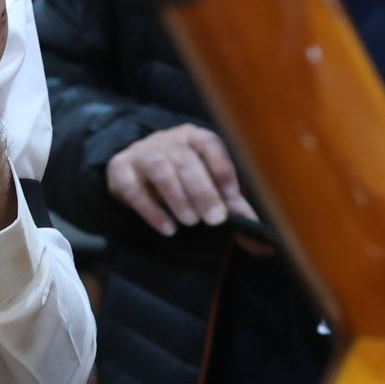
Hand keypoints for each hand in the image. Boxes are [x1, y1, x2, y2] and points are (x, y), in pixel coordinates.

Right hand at [105, 122, 256, 236]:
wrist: (137, 171)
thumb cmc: (182, 180)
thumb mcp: (211, 190)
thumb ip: (235, 212)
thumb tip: (265, 246)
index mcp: (194, 137)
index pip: (209, 144)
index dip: (222, 168)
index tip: (232, 196)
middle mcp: (167, 140)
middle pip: (184, 159)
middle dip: (201, 190)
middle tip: (213, 219)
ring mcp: (141, 152)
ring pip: (158, 167)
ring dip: (176, 196)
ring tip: (189, 222)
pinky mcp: (119, 169)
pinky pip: (133, 188)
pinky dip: (151, 210)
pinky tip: (167, 228)